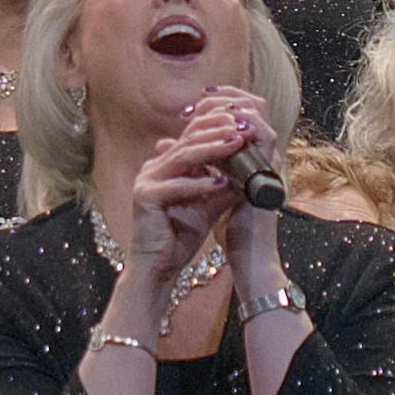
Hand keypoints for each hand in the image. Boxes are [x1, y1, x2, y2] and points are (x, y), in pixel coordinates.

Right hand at [123, 90, 272, 293]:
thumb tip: (251, 170)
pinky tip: (220, 182)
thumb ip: (224, 186)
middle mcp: (154, 167)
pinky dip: (199, 184)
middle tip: (244, 129)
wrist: (159, 267)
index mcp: (167, 165)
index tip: (246, 127)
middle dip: (219, 133)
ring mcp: (146, 180)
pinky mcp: (144, 196)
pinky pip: (175, 186)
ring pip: (183, 156)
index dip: (219, 128)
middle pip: (188, 140)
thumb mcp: (209, 206)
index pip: (193, 136)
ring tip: (236, 143)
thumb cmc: (180, 237)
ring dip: (212, 149)